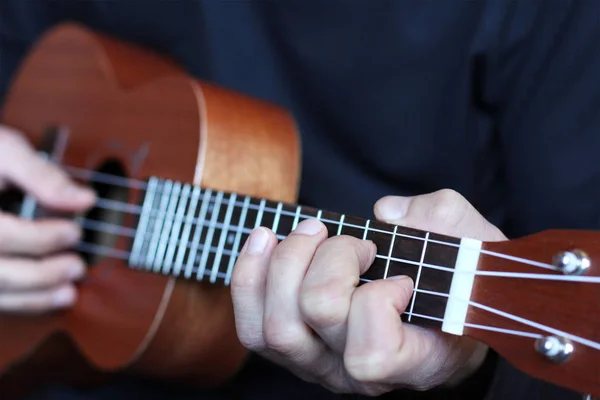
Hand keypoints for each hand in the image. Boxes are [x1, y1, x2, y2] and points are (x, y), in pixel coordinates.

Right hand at [0, 126, 94, 313]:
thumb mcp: (4, 150)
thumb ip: (42, 175)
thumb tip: (85, 200)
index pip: (0, 235)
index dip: (41, 238)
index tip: (75, 232)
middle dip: (41, 275)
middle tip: (78, 266)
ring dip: (32, 298)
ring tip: (69, 292)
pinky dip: (20, 301)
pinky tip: (48, 296)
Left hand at [231, 189, 505, 394]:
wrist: (438, 310)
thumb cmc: (456, 281)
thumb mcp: (470, 243)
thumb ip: (442, 219)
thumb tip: (387, 213)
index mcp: (413, 361)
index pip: (371, 352)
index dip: (378, 299)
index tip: (400, 277)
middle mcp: (359, 374)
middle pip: (315, 313)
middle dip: (334, 257)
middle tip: (360, 245)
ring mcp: (320, 365)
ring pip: (274, 326)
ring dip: (287, 262)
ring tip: (312, 233)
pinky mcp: (292, 350)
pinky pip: (251, 325)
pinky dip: (250, 276)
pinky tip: (265, 240)